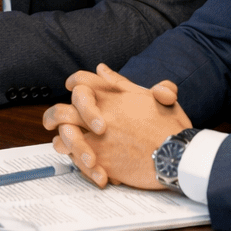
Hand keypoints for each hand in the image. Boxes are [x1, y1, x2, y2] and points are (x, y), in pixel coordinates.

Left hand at [41, 63, 190, 189]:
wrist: (180, 156)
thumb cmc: (171, 127)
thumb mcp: (153, 97)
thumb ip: (123, 83)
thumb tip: (101, 68)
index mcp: (113, 97)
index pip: (81, 81)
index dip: (74, 83)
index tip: (71, 88)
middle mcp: (101, 115)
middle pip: (62, 110)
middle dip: (52, 116)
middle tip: (51, 122)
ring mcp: (98, 139)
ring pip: (63, 137)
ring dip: (62, 140)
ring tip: (63, 144)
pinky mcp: (101, 160)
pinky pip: (75, 160)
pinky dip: (75, 161)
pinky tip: (80, 161)